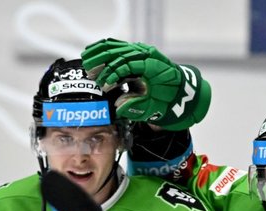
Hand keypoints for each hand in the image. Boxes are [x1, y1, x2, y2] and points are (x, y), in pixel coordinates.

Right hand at [81, 38, 210, 130]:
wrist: (179, 90)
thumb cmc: (167, 100)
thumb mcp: (155, 109)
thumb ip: (139, 108)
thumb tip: (119, 107)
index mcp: (155, 66)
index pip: (130, 64)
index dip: (115, 73)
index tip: (104, 83)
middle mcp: (148, 55)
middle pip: (122, 52)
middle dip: (104, 62)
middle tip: (89, 72)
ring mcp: (142, 51)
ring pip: (119, 47)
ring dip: (101, 53)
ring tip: (86, 60)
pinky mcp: (136, 52)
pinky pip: (118, 46)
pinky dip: (104, 48)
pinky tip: (91, 51)